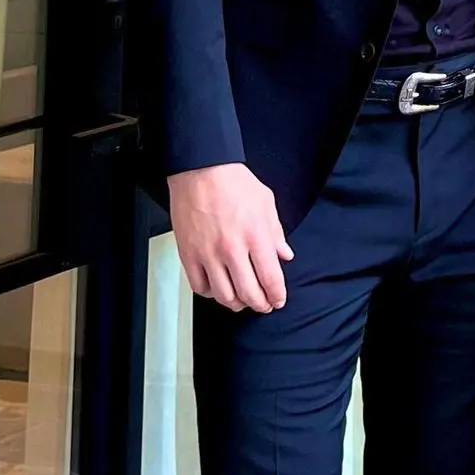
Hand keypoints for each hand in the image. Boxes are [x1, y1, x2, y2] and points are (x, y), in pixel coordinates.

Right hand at [169, 163, 293, 313]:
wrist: (201, 169)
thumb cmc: (234, 182)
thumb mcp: (266, 202)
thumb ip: (277, 232)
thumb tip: (285, 255)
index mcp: (256, 235)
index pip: (271, 279)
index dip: (277, 295)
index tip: (279, 300)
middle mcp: (233, 249)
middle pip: (249, 294)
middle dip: (261, 305)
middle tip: (264, 305)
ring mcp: (209, 254)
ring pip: (224, 296)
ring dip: (237, 304)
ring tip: (243, 300)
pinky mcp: (189, 255)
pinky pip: (200, 287)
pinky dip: (211, 294)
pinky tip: (219, 288)